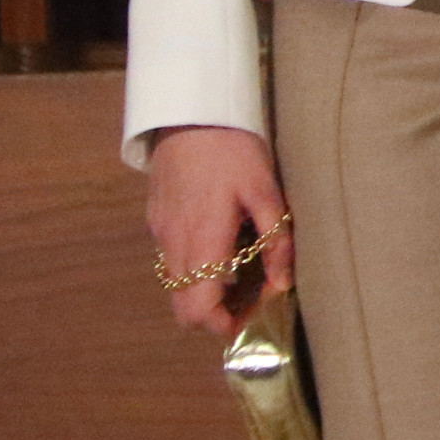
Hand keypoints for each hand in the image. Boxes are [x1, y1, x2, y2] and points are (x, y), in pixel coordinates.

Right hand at [143, 124, 291, 335]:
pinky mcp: (156, 219)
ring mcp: (160, 232)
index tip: (250, 321)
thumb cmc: (233, 150)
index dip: (221, 326)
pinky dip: (194, 268)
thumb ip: (276, 240)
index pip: (197, 309)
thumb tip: (282, 285)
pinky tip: (223, 245)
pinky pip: (171, 259)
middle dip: (214, 315)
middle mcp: (174, 244)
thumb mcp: (266, 191)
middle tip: (250, 302)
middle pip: (182, 306)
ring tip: (243, 273)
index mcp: (202, 241)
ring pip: (175, 285)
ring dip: (204, 291)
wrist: (190, 113)